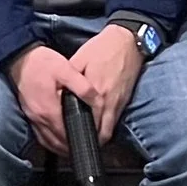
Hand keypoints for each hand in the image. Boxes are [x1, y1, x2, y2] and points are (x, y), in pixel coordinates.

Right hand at [8, 43, 80, 155]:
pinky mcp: (28, 114)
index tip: (91, 140)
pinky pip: (40, 135)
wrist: (19, 57)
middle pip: (56, 143)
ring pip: (47, 142)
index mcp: (49, 109)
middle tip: (86, 145)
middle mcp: (38, 118)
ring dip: (60, 147)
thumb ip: (82, 86)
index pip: (66, 134)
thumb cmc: (41, 63)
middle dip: (71, 147)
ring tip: (74, 147)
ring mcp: (31, 118)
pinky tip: (58, 138)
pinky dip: (50, 141)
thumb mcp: (65, 68)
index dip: (79, 139)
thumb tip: (96, 101)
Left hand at [64, 24, 145, 144]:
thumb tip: (58, 95)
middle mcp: (109, 102)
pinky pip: (114, 122)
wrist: (128, 41)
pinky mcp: (124, 101)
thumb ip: (70, 79)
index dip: (76, 134)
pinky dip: (105, 128)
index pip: (87, 123)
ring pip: (109, 131)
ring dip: (98, 138)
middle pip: (100, 134)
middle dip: (88, 141)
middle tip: (73, 144)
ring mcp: (119, 103)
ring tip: (85, 139)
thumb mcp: (80, 59)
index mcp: (95, 92)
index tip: (67, 140)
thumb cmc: (102, 48)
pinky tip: (96, 126)